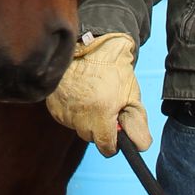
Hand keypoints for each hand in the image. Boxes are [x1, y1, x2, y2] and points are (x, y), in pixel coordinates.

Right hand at [45, 32, 151, 156]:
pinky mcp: (54, 106)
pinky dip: (74, 112)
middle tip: (106, 108)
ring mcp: (64, 111)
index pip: (106, 147)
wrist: (89, 47)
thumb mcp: (132, 97)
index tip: (115, 131)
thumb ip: (138, 126)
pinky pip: (66, 119)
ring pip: (78, 129)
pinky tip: (80, 96)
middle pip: (91, 138)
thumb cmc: (113, 71)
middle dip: (100, 128)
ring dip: (86, 120)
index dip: (113, 142)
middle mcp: (79, 115)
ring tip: (92, 98)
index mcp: (101, 114)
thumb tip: (140, 147)